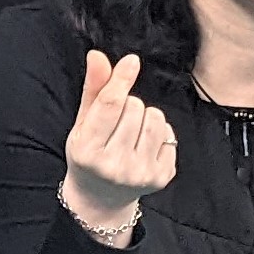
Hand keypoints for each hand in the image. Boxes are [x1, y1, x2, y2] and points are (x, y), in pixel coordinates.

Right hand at [58, 49, 174, 228]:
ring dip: (146, 116)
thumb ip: (93, 90)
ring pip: (156, 119)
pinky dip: (159, 134)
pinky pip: (170, 135)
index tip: (131, 61)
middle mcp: (114, 166)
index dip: (121, 80)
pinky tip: (144, 146)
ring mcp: (140, 174)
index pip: (109, 106)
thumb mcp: (83, 124)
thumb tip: (98, 56)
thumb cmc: (90, 154)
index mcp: (88, 151)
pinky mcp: (161, 177)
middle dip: (128, 105)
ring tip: (132, 131)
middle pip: (135, 107)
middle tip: (118, 123)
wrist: (101, 197)